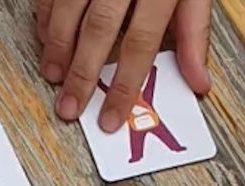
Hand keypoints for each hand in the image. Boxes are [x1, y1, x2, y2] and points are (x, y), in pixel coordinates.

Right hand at [37, 0, 211, 129]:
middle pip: (100, 27)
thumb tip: (199, 81)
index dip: (125, 84)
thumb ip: (194, 30)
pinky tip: (45, 38)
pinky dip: (46, 16)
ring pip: (69, 7)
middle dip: (82, 74)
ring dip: (57, 47)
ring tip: (54, 77)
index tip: (110, 116)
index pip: (142, 40)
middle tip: (70, 107)